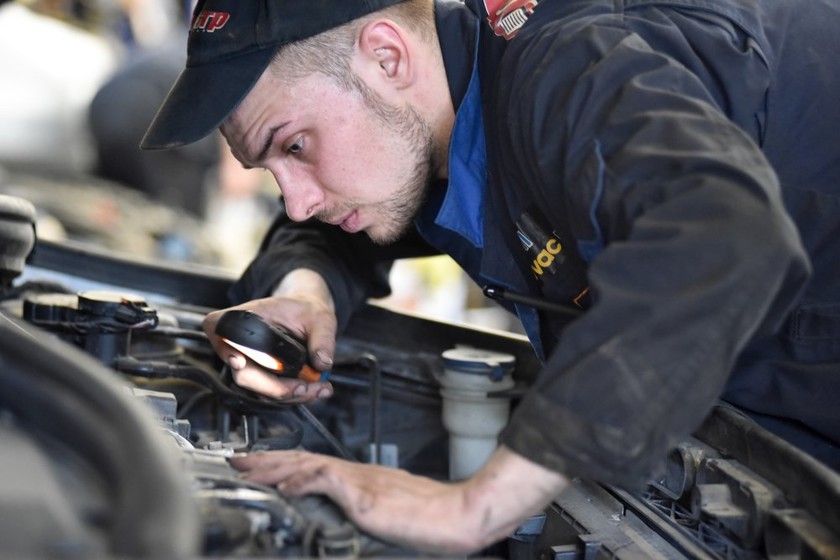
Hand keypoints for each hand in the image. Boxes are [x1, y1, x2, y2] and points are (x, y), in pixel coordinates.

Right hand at [203, 269, 336, 402]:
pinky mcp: (261, 377)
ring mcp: (249, 363)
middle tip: (304, 386)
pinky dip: (294, 396)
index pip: (219, 330)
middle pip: (244, 375)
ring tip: (320, 389)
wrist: (307, 316)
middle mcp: (240, 343)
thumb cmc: (305, 311)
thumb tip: (322, 363)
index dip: (224, 348)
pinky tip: (316, 390)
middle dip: (275, 388)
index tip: (239, 362)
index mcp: (245, 317)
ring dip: (290, 396)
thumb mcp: (319, 317)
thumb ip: (322, 338)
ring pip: (259, 390)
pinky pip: (271, 394)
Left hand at [230, 446, 568, 553]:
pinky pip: (328, 479)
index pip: (312, 464)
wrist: (455, 514)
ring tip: (249, 468)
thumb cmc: (428, 516)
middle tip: (238, 458)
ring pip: (308, 464)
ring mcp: (359, 481)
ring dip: (276, 466)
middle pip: (302, 459)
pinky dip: (304, 479)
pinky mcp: (365, 493)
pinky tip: (286, 484)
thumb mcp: (385, 510)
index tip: (258, 464)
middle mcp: (355, 473)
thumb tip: (338, 510)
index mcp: (359, 477)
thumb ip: (359, 505)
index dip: (282, 463)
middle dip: (267, 459)